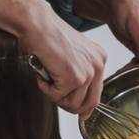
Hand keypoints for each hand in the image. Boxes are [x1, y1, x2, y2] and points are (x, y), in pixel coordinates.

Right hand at [19, 1, 107, 118]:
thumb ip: (79, 74)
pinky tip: (43, 72)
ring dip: (55, 96)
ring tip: (47, 77)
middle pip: (90, 103)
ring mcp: (87, 72)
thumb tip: (79, 102)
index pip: (98, 92)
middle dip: (70, 106)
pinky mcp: (74, 78)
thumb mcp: (72, 55)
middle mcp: (98, 65)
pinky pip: (57, 97)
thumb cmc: (48, 35)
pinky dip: (45, 88)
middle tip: (55, 95)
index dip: (85, 106)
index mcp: (100, 58)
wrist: (38, 24)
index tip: (81, 114)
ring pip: (72, 104)